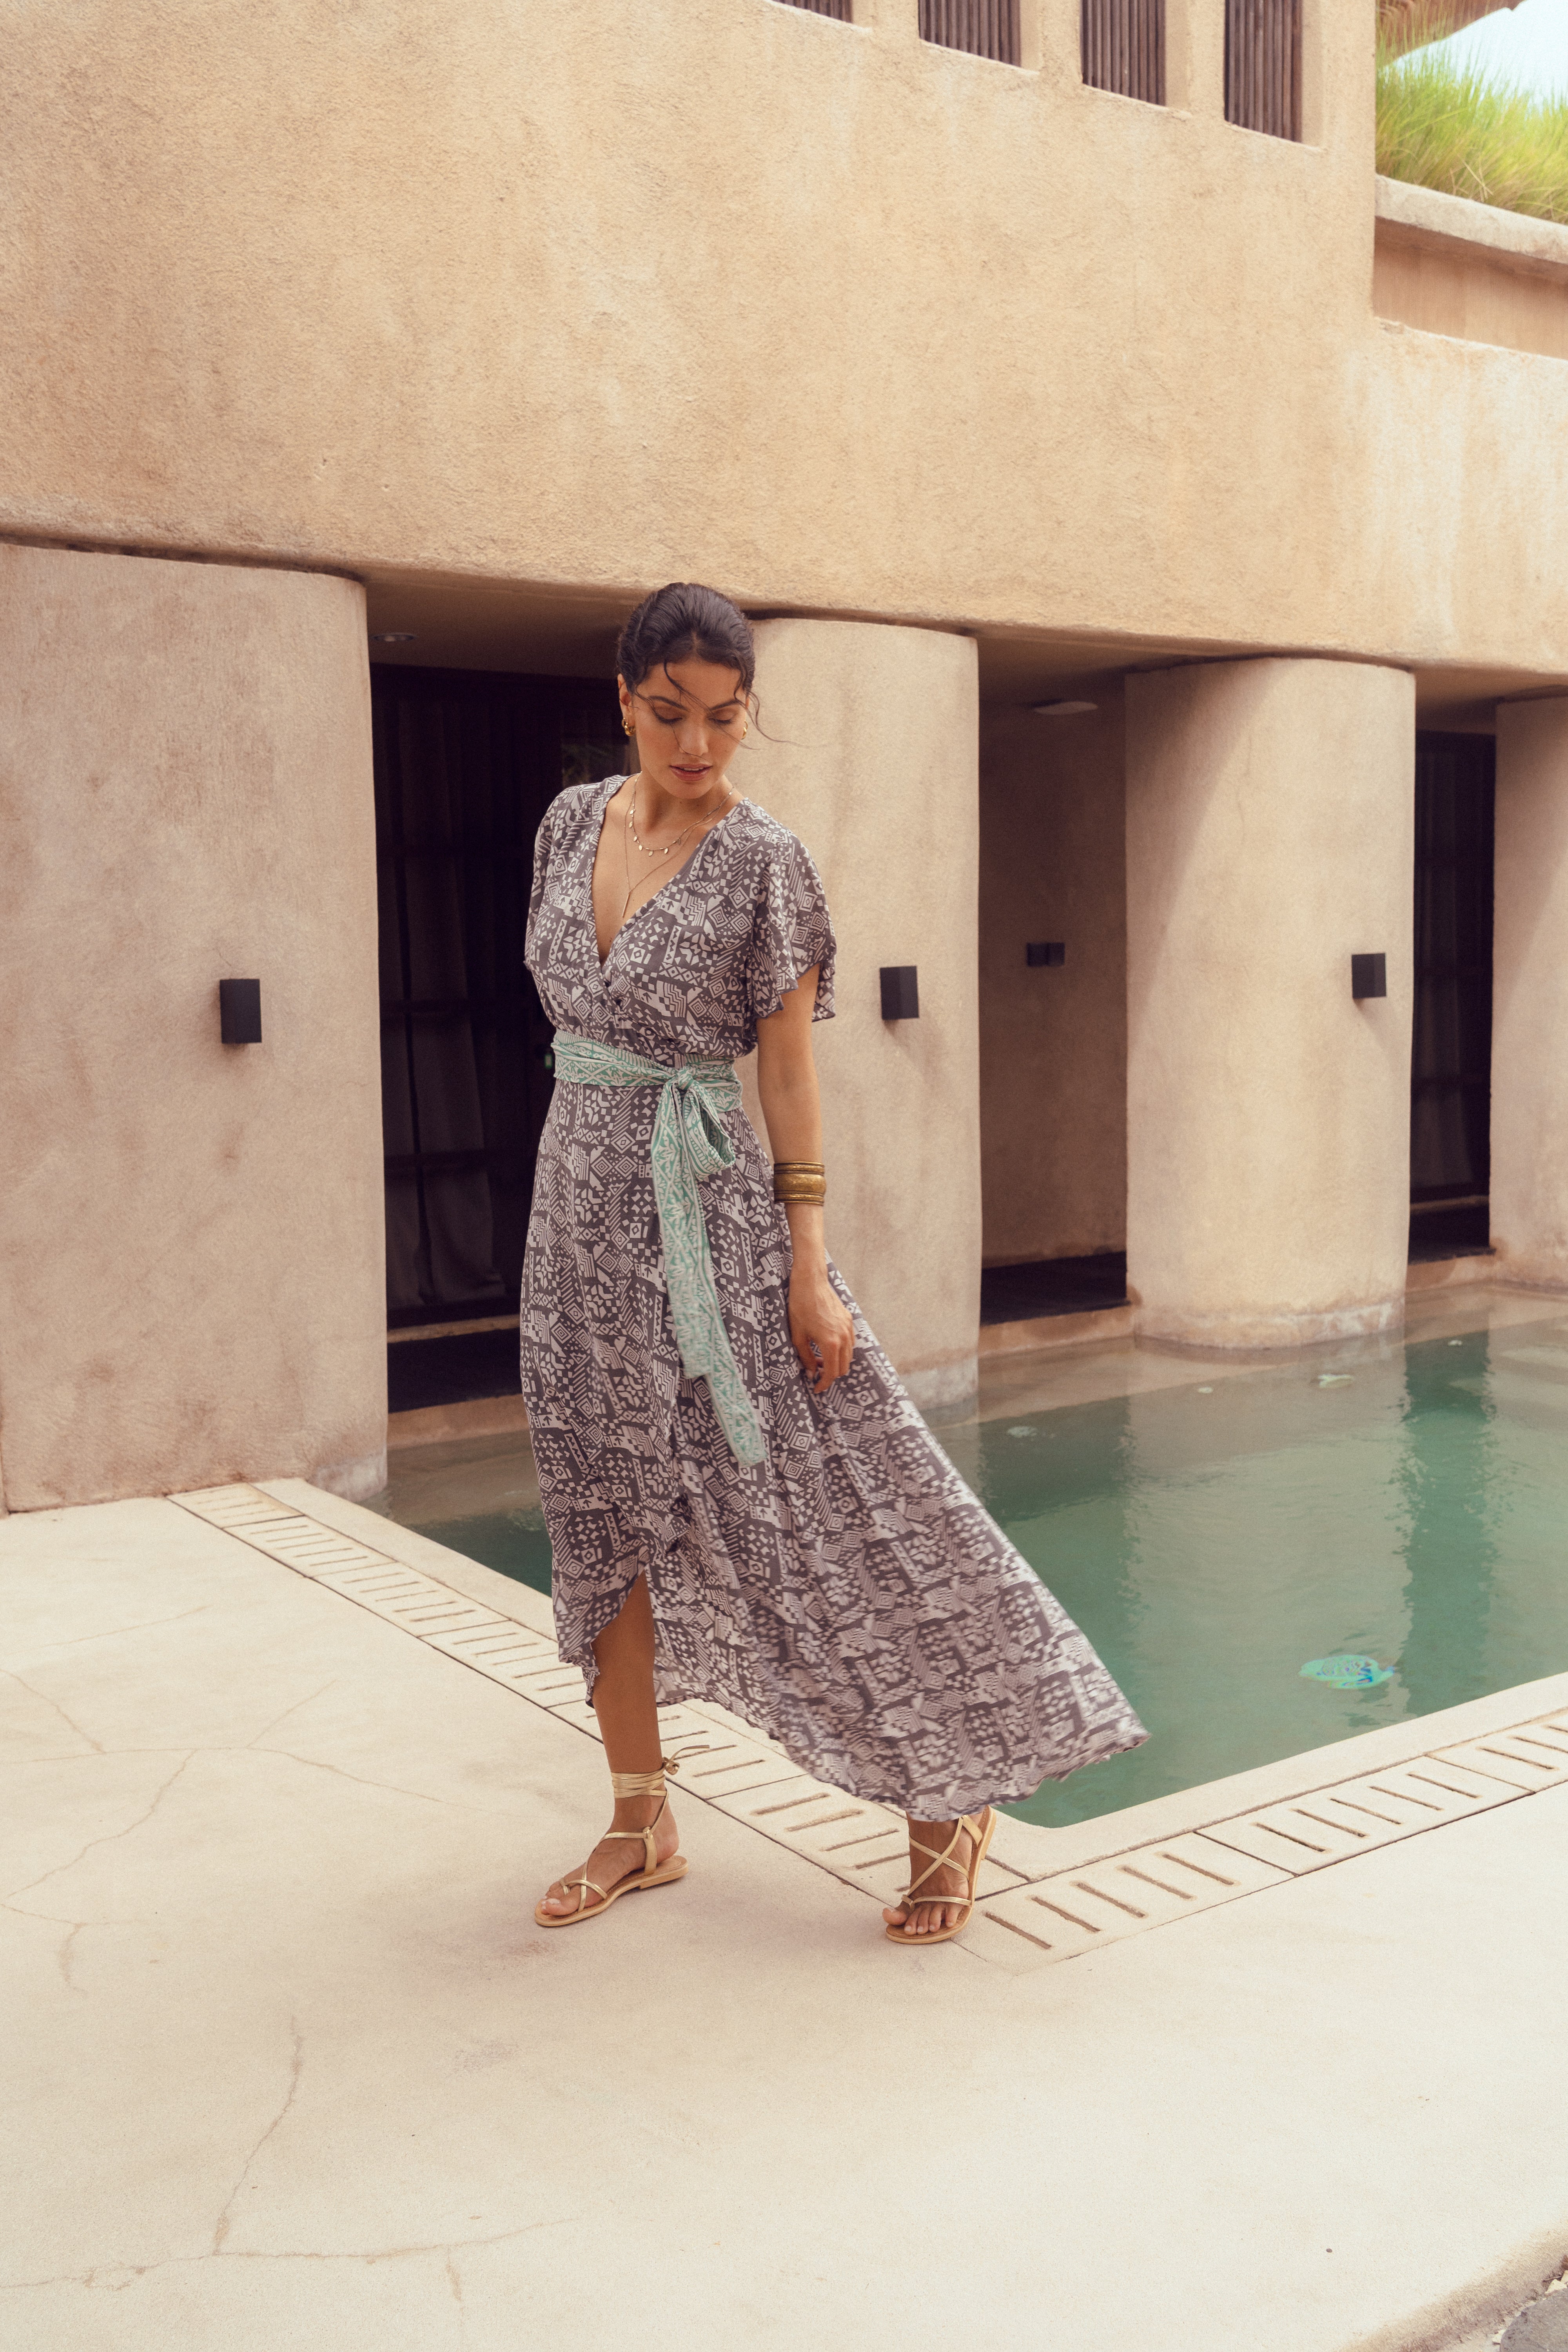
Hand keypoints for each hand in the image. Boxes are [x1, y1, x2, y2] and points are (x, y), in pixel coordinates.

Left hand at [788, 1264, 854, 1393]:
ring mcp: (848, 1328)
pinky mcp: (849, 1320)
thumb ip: (806, 1357)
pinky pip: (850, 1343)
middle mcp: (844, 1337)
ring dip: (836, 1362)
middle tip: (815, 1372)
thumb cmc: (800, 1307)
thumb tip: (811, 1372)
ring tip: (820, 1358)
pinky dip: (841, 1350)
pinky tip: (827, 1345)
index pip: (831, 1373)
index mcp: (830, 1343)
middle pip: (843, 1367)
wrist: (811, 1282)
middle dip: (830, 1374)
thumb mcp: (798, 1336)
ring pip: (848, 1356)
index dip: (824, 1384)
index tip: (816, 1388)